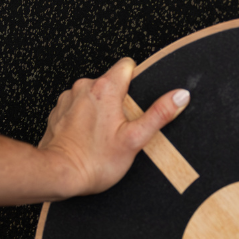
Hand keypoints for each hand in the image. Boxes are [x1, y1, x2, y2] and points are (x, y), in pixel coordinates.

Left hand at [38, 58, 189, 197]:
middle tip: (121, 125)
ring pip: (94, 95)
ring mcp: (68, 99)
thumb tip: (180, 96)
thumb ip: (159, 114)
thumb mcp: (134, 139)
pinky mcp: (59, 112)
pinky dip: (84, 117)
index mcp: (104, 89)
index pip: (127, 64)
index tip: (137, 100)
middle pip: (111, 82)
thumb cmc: (94, 161)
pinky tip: (88, 136)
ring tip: (103, 134)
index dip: (136, 80)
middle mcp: (83, 88)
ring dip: (101, 109)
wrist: (59, 174)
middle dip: (119, 99)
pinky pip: (78, 106)